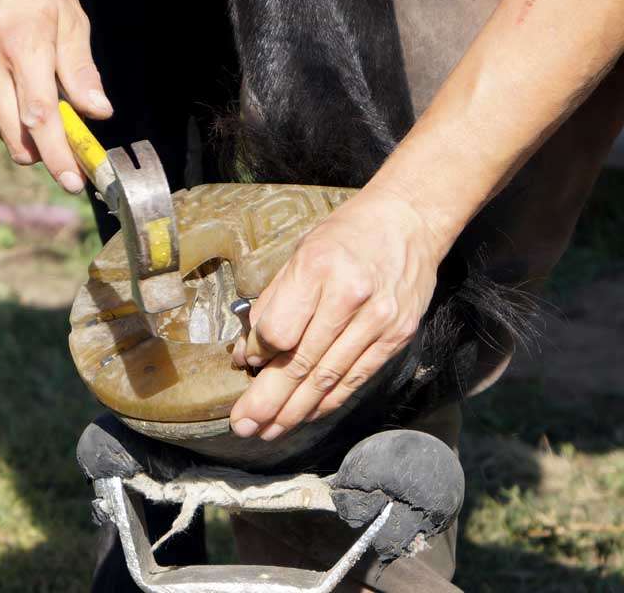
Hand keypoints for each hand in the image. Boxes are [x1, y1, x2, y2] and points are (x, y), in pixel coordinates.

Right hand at [0, 0, 112, 192]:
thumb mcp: (69, 21)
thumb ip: (82, 71)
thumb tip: (98, 112)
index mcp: (21, 47)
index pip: (40, 117)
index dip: (58, 155)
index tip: (73, 182)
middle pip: (20, 139)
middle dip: (49, 155)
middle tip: (72, 151)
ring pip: (7, 136)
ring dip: (29, 133)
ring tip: (39, 96)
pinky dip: (8, 117)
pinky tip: (12, 88)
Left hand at [230, 191, 442, 439]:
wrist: (409, 221)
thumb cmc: (346, 235)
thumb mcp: (301, 253)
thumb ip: (273, 303)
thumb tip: (247, 353)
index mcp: (318, 268)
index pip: (279, 330)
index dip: (258, 354)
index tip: (246, 364)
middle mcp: (349, 296)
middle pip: (301, 362)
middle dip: (268, 400)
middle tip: (243, 426)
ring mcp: (378, 320)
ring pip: (328, 378)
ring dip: (294, 411)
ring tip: (267, 431)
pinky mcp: (396, 337)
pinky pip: (355, 378)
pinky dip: (328, 401)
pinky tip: (305, 416)